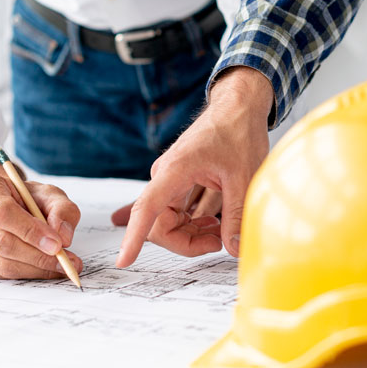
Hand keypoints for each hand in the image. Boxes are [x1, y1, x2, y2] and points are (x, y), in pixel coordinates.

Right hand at [0, 162, 82, 278]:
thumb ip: (61, 209)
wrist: (1, 202)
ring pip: (0, 263)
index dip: (30, 231)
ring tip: (61, 268)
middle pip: (1, 242)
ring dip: (35, 269)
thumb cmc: (24, 197)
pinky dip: (26, 274)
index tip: (57, 244)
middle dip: (38, 256)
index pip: (3, 213)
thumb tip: (63, 237)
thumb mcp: (48, 193)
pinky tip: (43, 270)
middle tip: (66, 261)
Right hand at [115, 67, 272, 266]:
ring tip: (222, 231)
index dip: (133, 237)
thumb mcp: (243, 177)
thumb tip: (232, 248)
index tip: (123, 261)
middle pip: (160, 224)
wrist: (238, 106)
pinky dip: (195, 223)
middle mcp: (167, 176)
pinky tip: (215, 223)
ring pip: (171, 221)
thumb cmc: (238, 132)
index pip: (146, 210)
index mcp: (175, 170)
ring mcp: (172, 179)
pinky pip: (179, 212)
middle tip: (219, 242)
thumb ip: (236, 215)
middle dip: (186, 241)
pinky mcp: (180, 181)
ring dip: (193, 233)